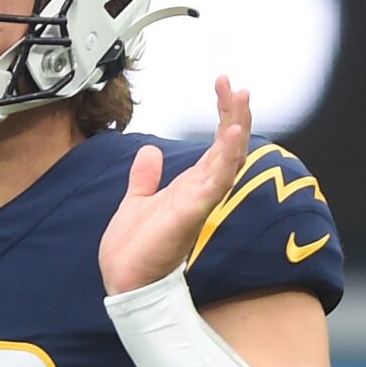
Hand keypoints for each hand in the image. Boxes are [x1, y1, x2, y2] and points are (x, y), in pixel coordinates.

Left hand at [98, 76, 252, 294]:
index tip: (223, 84)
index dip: (224, 114)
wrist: (124, 282)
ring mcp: (199, 202)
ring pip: (228, 160)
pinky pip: (214, 183)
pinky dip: (225, 159)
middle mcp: (201, 192)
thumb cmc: (135, 250)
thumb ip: (145, 177)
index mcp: (191, 187)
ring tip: (241, 99)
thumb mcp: (137, 201)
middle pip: (230, 147)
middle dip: (236, 114)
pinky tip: (231, 135)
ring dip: (236, 128)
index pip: (217, 144)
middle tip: (238, 85)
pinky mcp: (191, 214)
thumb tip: (149, 152)